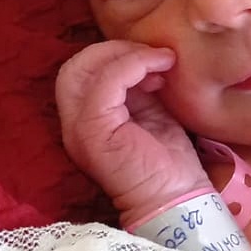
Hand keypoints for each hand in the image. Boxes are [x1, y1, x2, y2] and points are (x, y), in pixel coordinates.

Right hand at [56, 40, 207, 219]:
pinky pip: (104, 83)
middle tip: (154, 55)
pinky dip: (132, 66)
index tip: (154, 60)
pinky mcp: (94, 131)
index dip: (113, 55)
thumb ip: (138, 89)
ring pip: (81, 69)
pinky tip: (159, 70)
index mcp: (86, 120)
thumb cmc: (169, 164)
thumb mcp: (152, 115)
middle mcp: (74, 124)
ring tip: (161, 61)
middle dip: (114, 50)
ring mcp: (79, 129)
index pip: (81, 72)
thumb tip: (144, 59)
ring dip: (125, 55)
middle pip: (73, 66)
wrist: (177, 200)